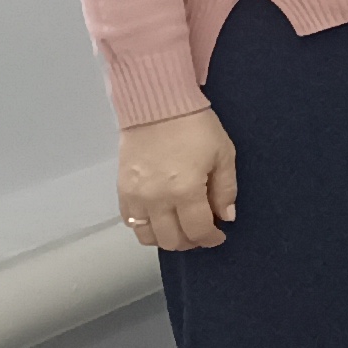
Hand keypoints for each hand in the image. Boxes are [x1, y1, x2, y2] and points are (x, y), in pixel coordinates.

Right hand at [116, 107, 237, 250]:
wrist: (156, 106)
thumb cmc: (196, 127)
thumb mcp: (223, 155)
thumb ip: (225, 190)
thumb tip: (226, 218)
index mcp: (185, 191)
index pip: (197, 231)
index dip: (210, 239)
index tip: (218, 236)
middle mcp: (156, 199)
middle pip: (171, 239)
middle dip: (190, 241)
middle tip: (201, 232)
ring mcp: (135, 196)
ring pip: (147, 236)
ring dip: (166, 238)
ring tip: (180, 227)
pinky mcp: (121, 189)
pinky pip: (130, 221)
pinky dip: (145, 226)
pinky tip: (159, 217)